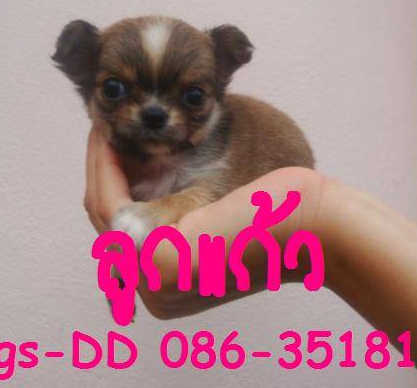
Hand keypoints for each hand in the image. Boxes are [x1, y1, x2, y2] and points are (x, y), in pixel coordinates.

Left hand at [84, 124, 330, 317]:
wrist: (315, 230)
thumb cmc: (270, 211)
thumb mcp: (204, 204)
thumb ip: (148, 216)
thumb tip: (110, 218)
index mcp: (159, 274)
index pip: (107, 208)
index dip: (100, 162)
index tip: (101, 125)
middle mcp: (156, 292)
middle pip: (111, 222)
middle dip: (106, 173)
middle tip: (106, 130)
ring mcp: (167, 289)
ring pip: (124, 229)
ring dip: (119, 186)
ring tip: (120, 146)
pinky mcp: (181, 280)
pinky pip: (143, 238)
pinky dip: (138, 204)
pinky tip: (141, 175)